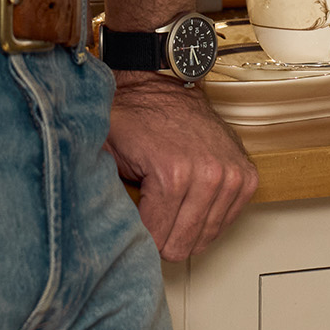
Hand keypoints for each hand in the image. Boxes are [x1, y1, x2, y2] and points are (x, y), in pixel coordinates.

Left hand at [108, 76, 257, 259]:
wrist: (162, 86)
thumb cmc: (134, 118)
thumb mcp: (104, 152)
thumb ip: (94, 187)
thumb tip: (83, 221)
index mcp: (174, 174)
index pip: (157, 240)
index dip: (140, 236)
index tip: (133, 221)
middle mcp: (209, 175)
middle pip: (182, 243)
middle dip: (163, 235)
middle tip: (151, 215)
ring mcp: (231, 176)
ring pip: (205, 237)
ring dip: (186, 227)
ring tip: (170, 209)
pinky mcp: (246, 176)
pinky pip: (228, 221)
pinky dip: (208, 219)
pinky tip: (191, 206)